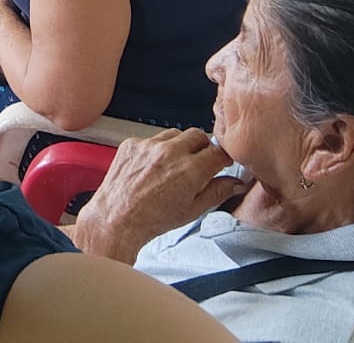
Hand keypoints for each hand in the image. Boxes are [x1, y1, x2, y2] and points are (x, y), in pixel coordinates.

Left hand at [75, 129, 250, 263]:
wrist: (117, 218)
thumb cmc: (153, 219)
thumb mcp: (193, 210)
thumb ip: (217, 192)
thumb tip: (236, 183)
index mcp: (190, 170)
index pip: (218, 151)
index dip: (224, 157)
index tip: (223, 162)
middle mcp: (170, 152)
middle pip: (198, 135)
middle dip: (203, 147)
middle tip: (200, 163)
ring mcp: (149, 145)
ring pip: (175, 134)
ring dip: (180, 146)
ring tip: (174, 167)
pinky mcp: (132, 143)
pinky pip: (152, 139)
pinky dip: (157, 149)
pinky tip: (153, 168)